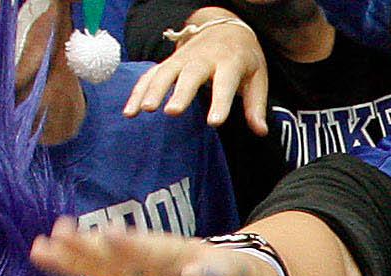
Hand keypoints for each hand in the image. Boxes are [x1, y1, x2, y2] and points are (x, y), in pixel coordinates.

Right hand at [30, 220, 334, 275]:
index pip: (224, 272)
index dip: (212, 271)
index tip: (196, 268)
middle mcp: (192, 263)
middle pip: (163, 255)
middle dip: (136, 248)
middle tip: (106, 238)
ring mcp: (162, 267)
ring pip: (127, 254)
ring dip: (92, 247)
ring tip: (55, 237)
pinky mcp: (139, 274)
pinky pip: (105, 264)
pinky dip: (76, 259)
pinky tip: (41, 249)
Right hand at [129, 15, 268, 129]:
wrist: (225, 28)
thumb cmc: (242, 58)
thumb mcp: (257, 77)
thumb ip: (256, 105)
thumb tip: (260, 131)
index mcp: (229, 61)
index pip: (225, 82)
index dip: (220, 102)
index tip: (214, 122)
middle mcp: (203, 58)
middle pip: (190, 75)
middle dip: (180, 92)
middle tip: (172, 112)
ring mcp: (182, 58)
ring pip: (165, 72)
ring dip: (153, 90)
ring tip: (145, 110)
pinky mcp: (168, 62)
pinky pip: (150, 75)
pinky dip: (138, 91)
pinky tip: (130, 112)